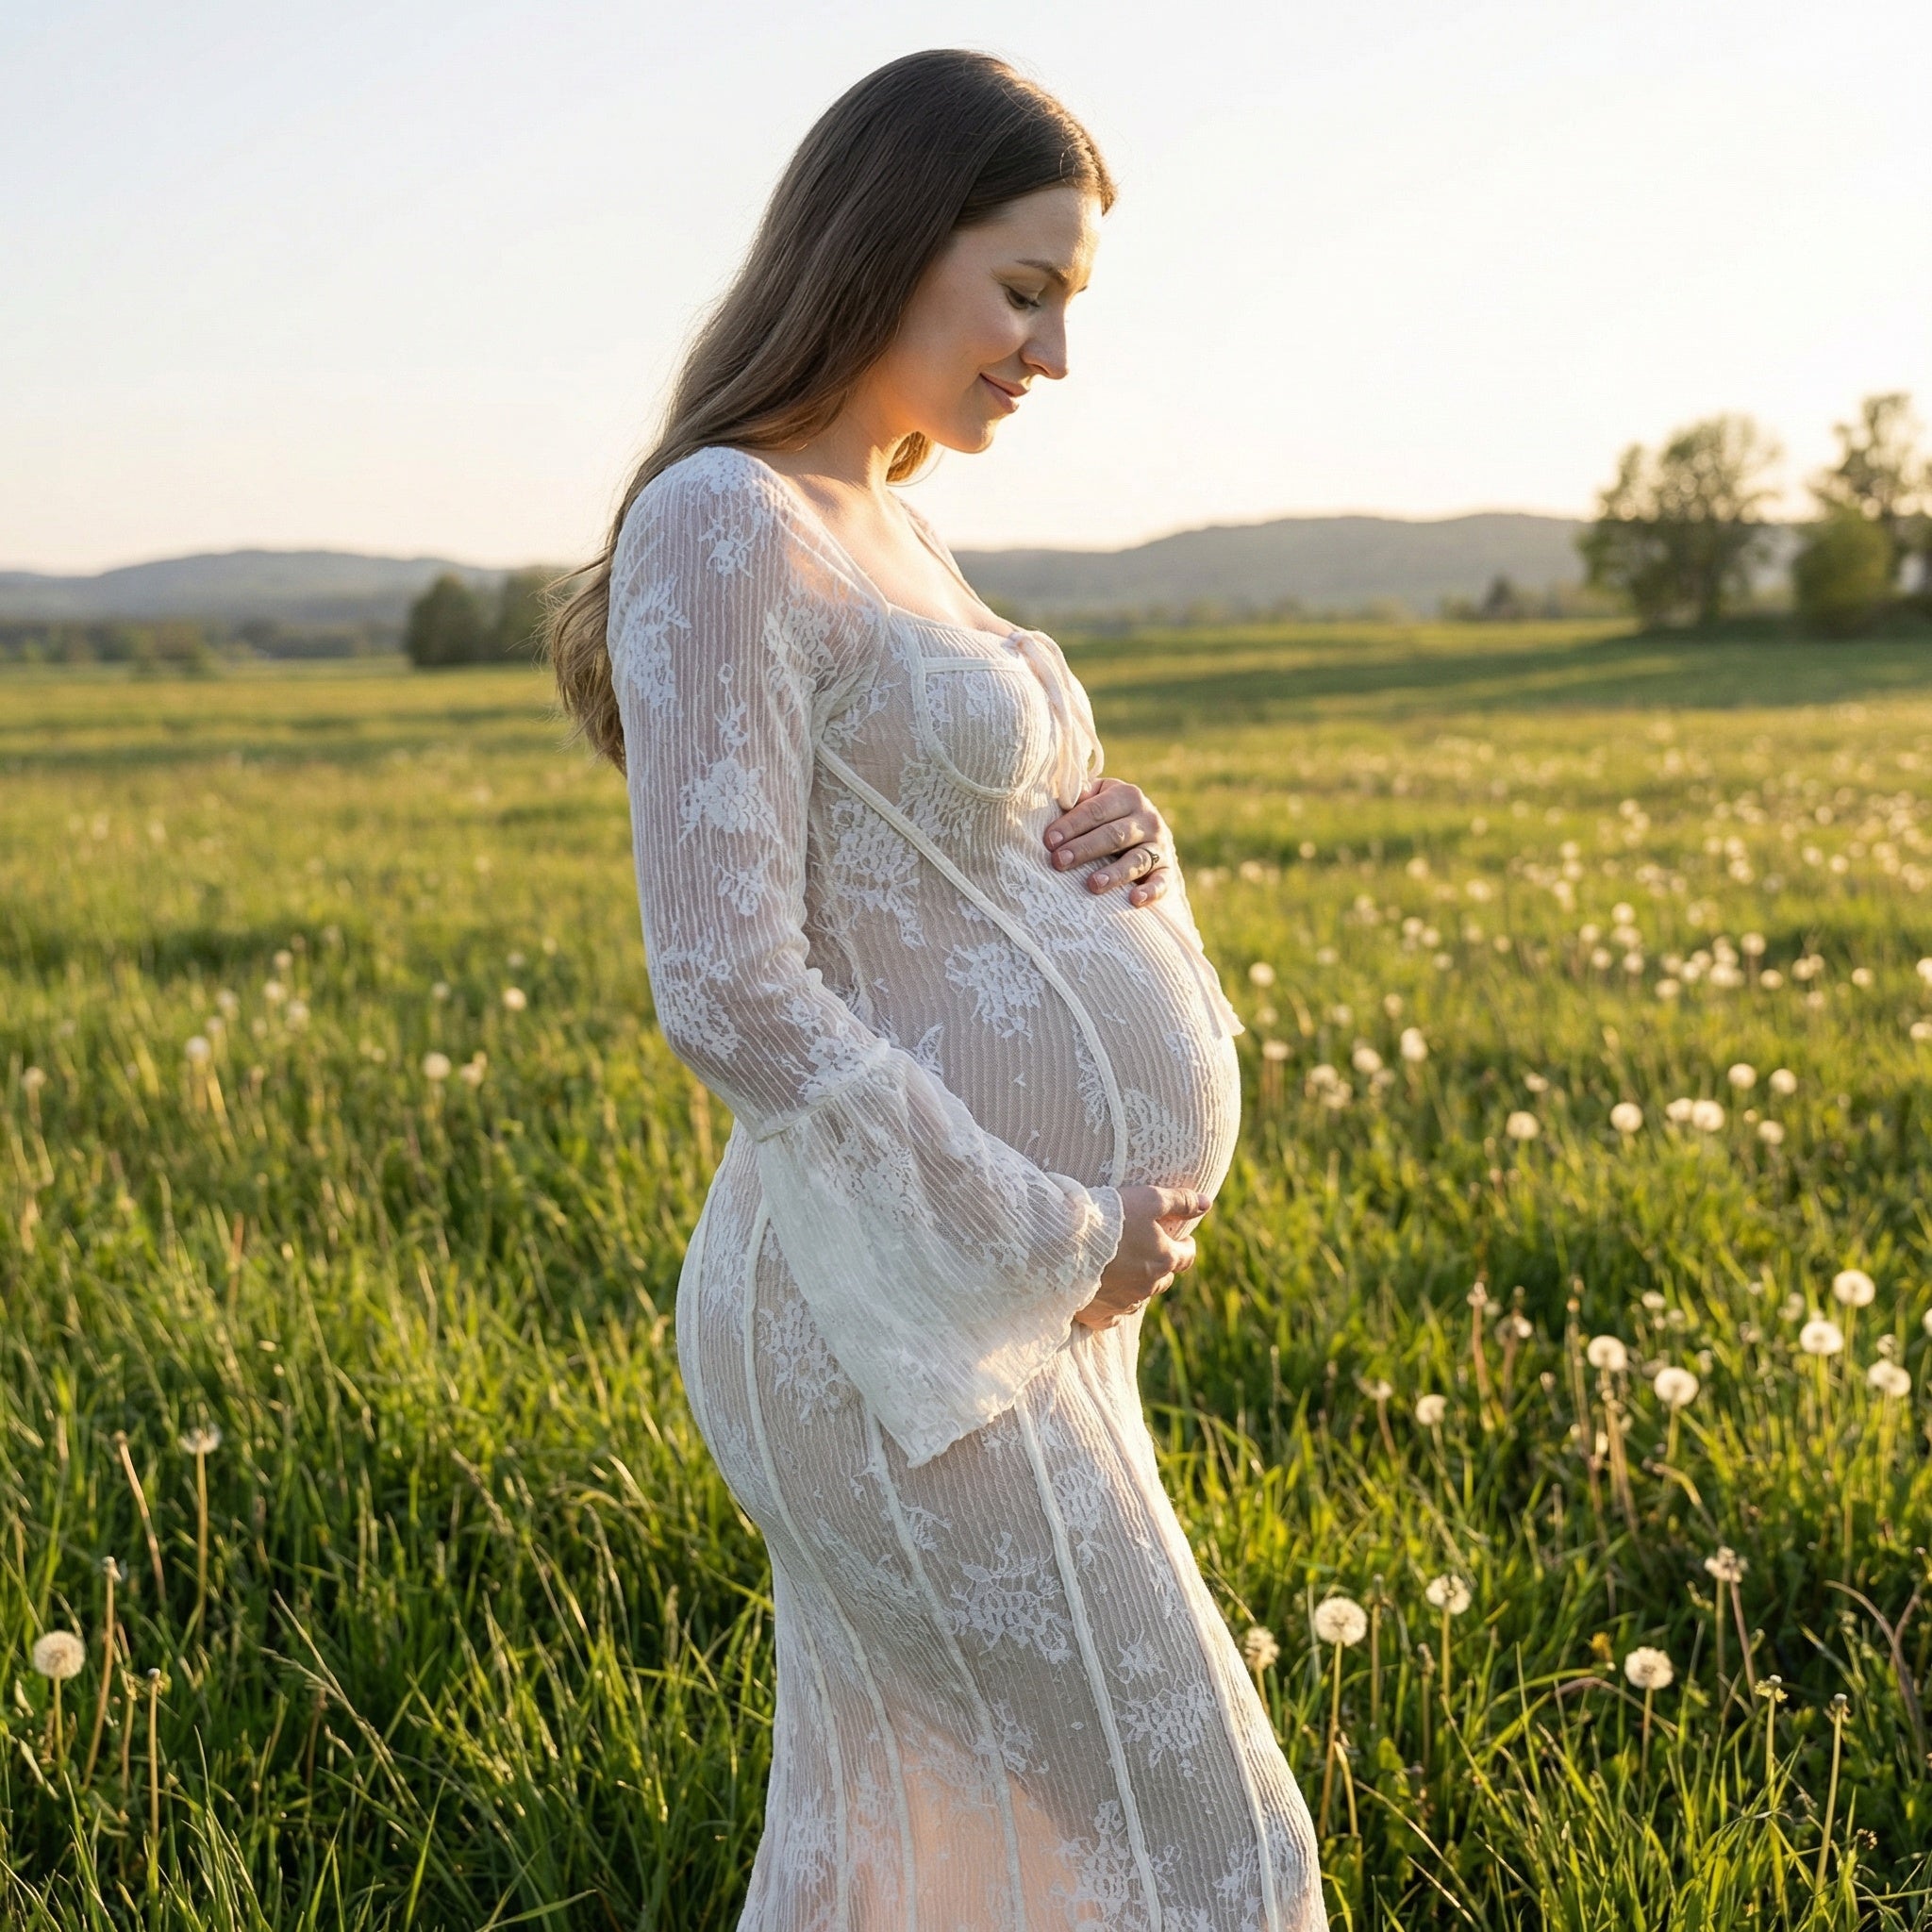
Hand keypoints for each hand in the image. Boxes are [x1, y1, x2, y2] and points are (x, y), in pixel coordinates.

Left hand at [1044, 777, 1171, 906]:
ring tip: (1093, 884)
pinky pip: (1161, 881)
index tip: (1049, 841)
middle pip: (1114, 835)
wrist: (1150, 834)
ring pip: (1136, 860)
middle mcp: (1147, 819)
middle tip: (1059, 861)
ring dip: (1114, 873)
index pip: (1096, 810)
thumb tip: (1062, 801)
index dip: (1071, 825)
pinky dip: (1150, 891)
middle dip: (1084, 848)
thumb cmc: (1110, 816)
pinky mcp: (1167, 870)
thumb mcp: (1099, 798)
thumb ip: (1081, 799)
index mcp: (1127, 796)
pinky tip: (1135, 899)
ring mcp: (1160, 846)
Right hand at [1073, 1186, 1211, 1330]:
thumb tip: (1207, 1203)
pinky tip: (1106, 1295)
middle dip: (1161, 1265)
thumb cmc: (1110, 1216)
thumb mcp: (1149, 1199)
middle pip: (1164, 1279)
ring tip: (1123, 1268)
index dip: (1185, 1246)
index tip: (1181, 1239)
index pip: (1186, 1256)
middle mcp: (1149, 1286)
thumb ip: (1180, 1201)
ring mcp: (1124, 1303)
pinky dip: (1113, 1305)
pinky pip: (1113, 1316)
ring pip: (1139, 1296)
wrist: (1066, 1242)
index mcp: (1164, 1259)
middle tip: (1148, 1250)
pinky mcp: (1100, 1314)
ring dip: (1137, 1284)